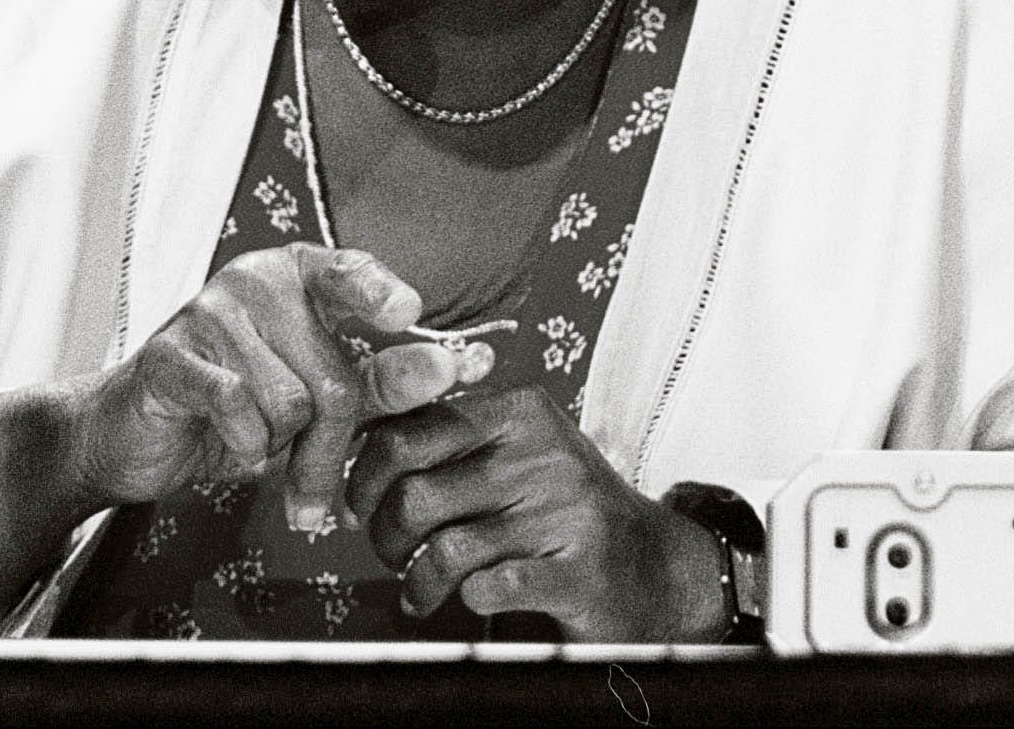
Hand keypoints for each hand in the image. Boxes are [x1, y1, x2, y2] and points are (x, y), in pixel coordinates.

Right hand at [74, 244, 492, 528]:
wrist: (138, 435)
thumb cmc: (238, 408)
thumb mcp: (316, 394)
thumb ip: (381, 381)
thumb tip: (454, 368)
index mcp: (296, 276)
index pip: (350, 271)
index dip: (379, 293)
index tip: (408, 313)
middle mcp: (255, 281)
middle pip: (333, 375)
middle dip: (331, 446)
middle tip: (317, 488)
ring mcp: (208, 312)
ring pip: (288, 402)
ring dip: (280, 450)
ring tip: (256, 445)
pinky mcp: (169, 355)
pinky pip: (236, 409)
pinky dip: (242, 446)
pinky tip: (231, 449)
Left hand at [345, 386, 728, 641]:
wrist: (656, 566)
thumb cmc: (566, 509)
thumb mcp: (516, 452)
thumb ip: (449, 440)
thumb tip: (357, 447)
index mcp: (519, 412)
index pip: (407, 432)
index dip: (365, 477)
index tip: (360, 505)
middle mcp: (543, 453)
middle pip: (416, 493)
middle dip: (383, 535)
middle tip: (389, 553)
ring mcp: (566, 512)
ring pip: (444, 549)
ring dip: (417, 581)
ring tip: (419, 590)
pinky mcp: (581, 571)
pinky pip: (490, 588)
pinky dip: (464, 600)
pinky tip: (467, 600)